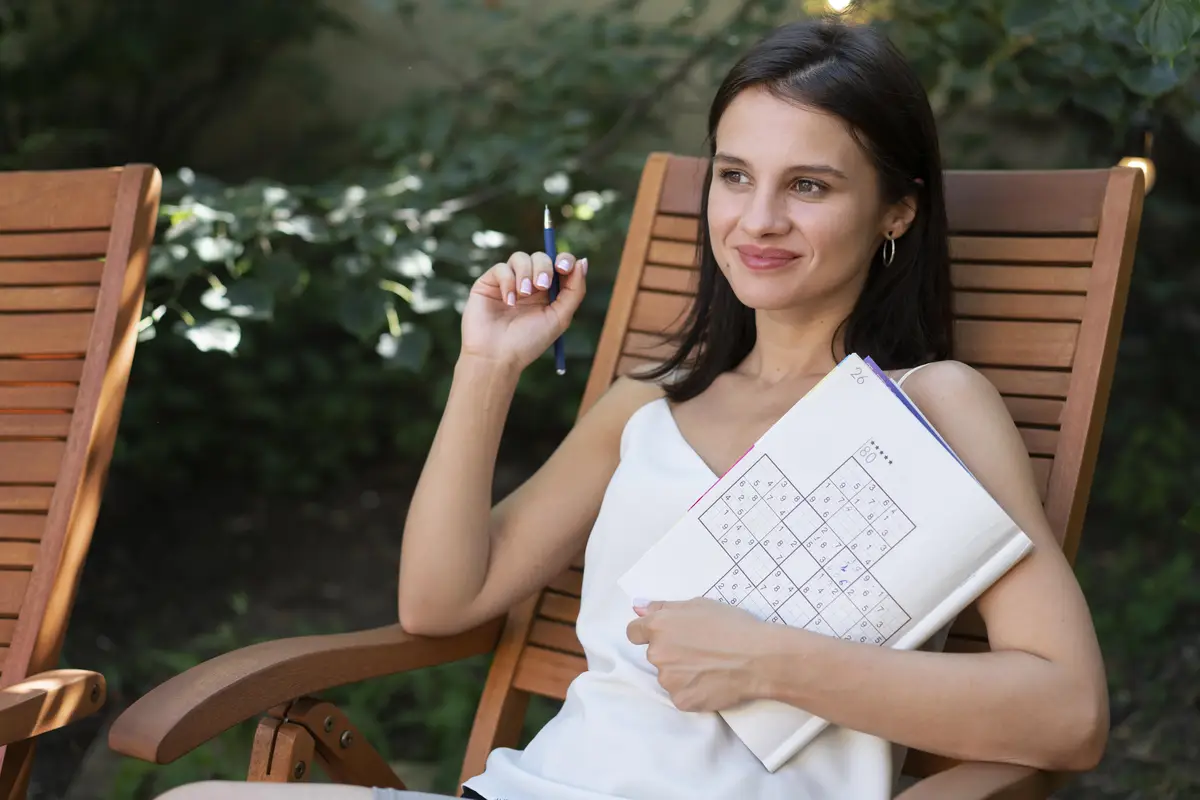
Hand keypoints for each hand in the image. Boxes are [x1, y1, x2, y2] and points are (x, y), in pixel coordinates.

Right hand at [460, 250, 586, 371]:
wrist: (497, 356)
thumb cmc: (529, 342)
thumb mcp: (560, 318)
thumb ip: (574, 290)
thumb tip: (583, 261)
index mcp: (547, 292)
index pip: (558, 264)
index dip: (564, 259)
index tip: (564, 268)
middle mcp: (528, 284)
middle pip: (541, 257)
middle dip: (544, 268)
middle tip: (542, 286)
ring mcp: (508, 282)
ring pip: (520, 257)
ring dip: (526, 273)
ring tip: (524, 294)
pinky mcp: (488, 283)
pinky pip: (501, 268)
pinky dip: (508, 282)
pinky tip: (509, 302)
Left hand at [626, 597, 769, 712]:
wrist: (759, 658)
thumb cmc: (732, 626)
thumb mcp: (699, 604)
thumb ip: (664, 607)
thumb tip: (638, 607)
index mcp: (658, 626)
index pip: (634, 632)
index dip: (648, 633)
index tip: (665, 636)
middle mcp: (657, 653)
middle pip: (654, 655)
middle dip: (671, 653)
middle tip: (700, 650)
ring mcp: (668, 680)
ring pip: (668, 676)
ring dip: (682, 673)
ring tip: (710, 667)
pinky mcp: (681, 701)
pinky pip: (681, 695)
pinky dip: (693, 691)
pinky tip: (712, 682)